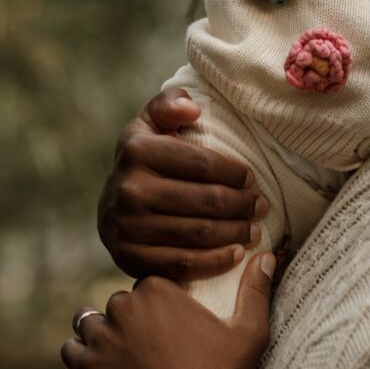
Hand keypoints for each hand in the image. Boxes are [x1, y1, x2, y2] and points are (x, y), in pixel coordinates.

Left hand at [62, 255, 275, 368]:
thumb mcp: (249, 332)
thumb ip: (256, 289)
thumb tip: (267, 256)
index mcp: (159, 289)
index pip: (148, 285)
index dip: (156, 305)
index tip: (167, 326)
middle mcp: (125, 305)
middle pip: (119, 303)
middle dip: (129, 320)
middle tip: (146, 347)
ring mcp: (102, 336)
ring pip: (91, 322)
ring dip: (101, 334)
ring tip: (120, 354)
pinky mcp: (86, 366)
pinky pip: (72, 350)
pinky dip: (81, 356)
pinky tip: (99, 366)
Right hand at [99, 88, 268, 279]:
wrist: (109, 207)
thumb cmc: (144, 160)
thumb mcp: (150, 123)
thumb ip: (169, 104)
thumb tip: (192, 110)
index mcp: (136, 151)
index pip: (201, 163)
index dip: (233, 172)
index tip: (251, 178)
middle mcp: (128, 190)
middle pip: (204, 201)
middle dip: (241, 204)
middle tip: (260, 206)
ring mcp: (126, 227)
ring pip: (197, 233)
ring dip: (235, 233)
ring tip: (253, 229)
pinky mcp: (129, 258)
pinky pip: (182, 264)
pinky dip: (215, 262)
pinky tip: (236, 254)